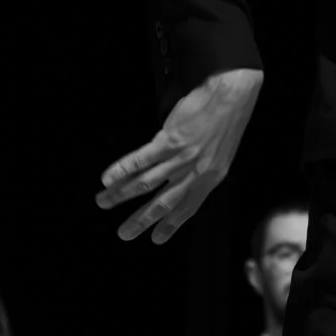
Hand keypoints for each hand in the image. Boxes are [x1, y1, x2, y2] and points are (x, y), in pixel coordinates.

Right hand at [98, 67, 263, 247]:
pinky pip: (142, 160)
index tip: (156, 239)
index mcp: (210, 178)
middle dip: (141, 220)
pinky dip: (123, 170)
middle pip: (162, 203)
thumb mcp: (221, 153)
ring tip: (103, 202)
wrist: (231, 96)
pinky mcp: (170, 140)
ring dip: (122, 194)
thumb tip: (183, 175)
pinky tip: (108, 179)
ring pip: (147, 183)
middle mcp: (195, 173)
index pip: (187, 209)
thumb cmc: (227, 118)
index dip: (171, 225)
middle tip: (123, 234)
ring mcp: (182, 158)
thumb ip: (202, 168)